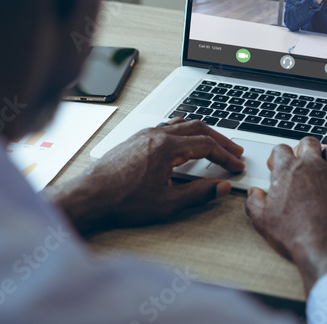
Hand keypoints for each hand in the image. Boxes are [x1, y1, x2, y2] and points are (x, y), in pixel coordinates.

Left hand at [45, 118, 244, 233]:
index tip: (237, 166)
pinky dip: (184, 131)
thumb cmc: (123, 201)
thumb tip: (222, 187)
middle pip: (198, 128)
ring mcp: (145, 134)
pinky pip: (167, 127)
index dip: (226, 156)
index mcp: (167, 147)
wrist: (89, 196)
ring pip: (182, 124)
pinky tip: (184, 142)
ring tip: (215, 144)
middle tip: (234, 151)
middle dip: (220, 140)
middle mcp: (157, 134)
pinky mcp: (136, 139)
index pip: (207, 145)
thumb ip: (199, 194)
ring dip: (202, 133)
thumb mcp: (167, 203)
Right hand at [245, 138, 326, 292]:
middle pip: (309, 142)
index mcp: (288, 170)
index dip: (276, 157)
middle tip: (300, 160)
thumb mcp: (262, 221)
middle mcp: (312, 166)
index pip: (280, 149)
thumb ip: (254, 202)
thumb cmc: (295, 234)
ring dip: (325, 155)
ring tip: (320, 166)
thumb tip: (253, 194)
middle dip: (303, 148)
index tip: (275, 166)